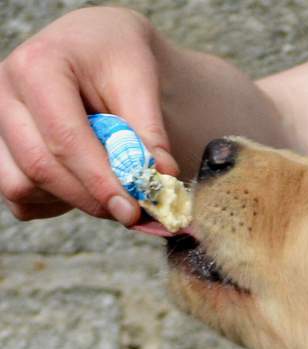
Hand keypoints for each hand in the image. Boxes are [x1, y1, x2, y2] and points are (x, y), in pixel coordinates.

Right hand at [0, 6, 177, 227]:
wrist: (94, 47)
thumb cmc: (117, 58)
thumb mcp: (141, 81)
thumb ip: (150, 133)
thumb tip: (160, 181)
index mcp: (36, 67)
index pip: (64, 137)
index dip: (99, 180)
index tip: (134, 210)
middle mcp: (4, 93)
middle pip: (40, 167)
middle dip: (91, 197)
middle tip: (135, 210)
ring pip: (22, 186)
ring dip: (72, 200)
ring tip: (111, 185)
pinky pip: (20, 197)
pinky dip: (54, 203)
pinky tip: (86, 184)